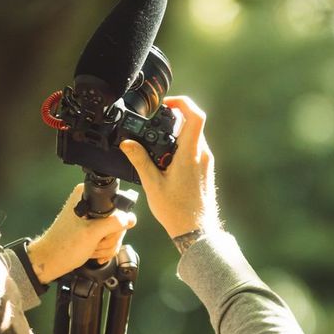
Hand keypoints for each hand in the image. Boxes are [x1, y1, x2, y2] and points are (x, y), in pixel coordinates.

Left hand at [26, 184, 136, 282]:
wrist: (50, 261)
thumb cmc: (64, 247)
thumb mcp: (93, 234)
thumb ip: (115, 223)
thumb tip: (130, 219)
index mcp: (86, 196)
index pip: (117, 203)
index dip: (116, 222)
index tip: (105, 232)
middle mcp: (88, 203)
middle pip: (117, 219)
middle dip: (110, 238)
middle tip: (96, 243)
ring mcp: (90, 218)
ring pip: (113, 231)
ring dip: (105, 246)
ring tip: (91, 249)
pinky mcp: (90, 229)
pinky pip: (107, 238)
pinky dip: (102, 248)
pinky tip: (92, 252)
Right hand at [120, 95, 219, 239]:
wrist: (196, 230)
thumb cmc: (176, 211)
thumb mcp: (152, 184)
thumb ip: (140, 160)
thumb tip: (127, 144)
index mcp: (190, 154)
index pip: (195, 116)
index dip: (182, 103)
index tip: (167, 104)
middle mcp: (202, 155)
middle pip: (192, 124)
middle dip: (174, 121)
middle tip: (155, 127)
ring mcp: (206, 162)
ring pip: (193, 137)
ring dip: (176, 136)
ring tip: (158, 150)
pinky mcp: (206, 169)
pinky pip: (195, 149)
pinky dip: (181, 148)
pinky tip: (166, 163)